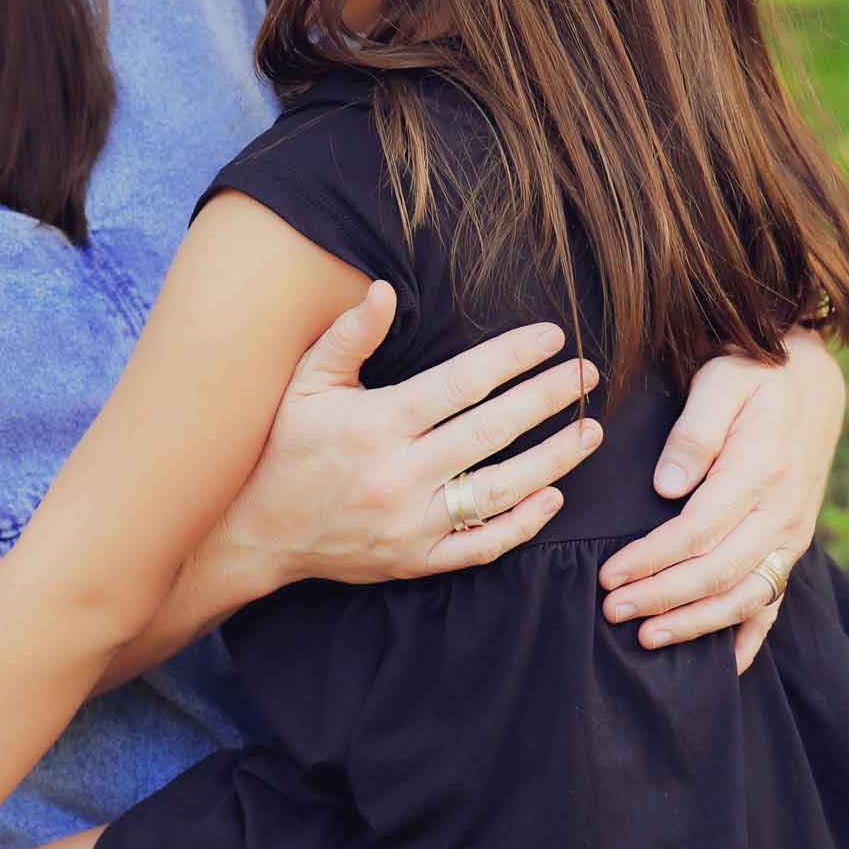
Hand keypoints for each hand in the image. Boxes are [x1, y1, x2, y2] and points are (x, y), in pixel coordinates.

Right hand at [221, 281, 602, 587]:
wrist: (257, 532)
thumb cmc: (286, 447)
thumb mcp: (306, 384)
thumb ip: (350, 336)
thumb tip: (386, 288)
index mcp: (377, 423)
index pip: (461, 383)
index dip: (513, 358)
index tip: (553, 338)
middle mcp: (400, 473)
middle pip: (492, 431)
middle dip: (547, 400)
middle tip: (588, 376)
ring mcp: (412, 523)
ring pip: (500, 490)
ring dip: (554, 460)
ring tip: (590, 432)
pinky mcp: (418, 559)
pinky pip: (482, 545)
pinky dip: (522, 523)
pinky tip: (553, 495)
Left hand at [599, 329, 844, 672]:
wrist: (811, 377)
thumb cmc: (753, 372)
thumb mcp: (722, 380)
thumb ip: (695, 433)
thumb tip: (666, 485)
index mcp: (758, 471)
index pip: (697, 532)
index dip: (651, 560)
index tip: (609, 574)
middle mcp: (781, 512)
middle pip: (717, 571)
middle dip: (661, 597)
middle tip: (610, 610)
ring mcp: (791, 533)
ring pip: (745, 595)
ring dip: (695, 623)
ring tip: (646, 638)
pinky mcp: (792, 543)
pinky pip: (775, 600)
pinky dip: (751, 635)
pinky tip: (725, 665)